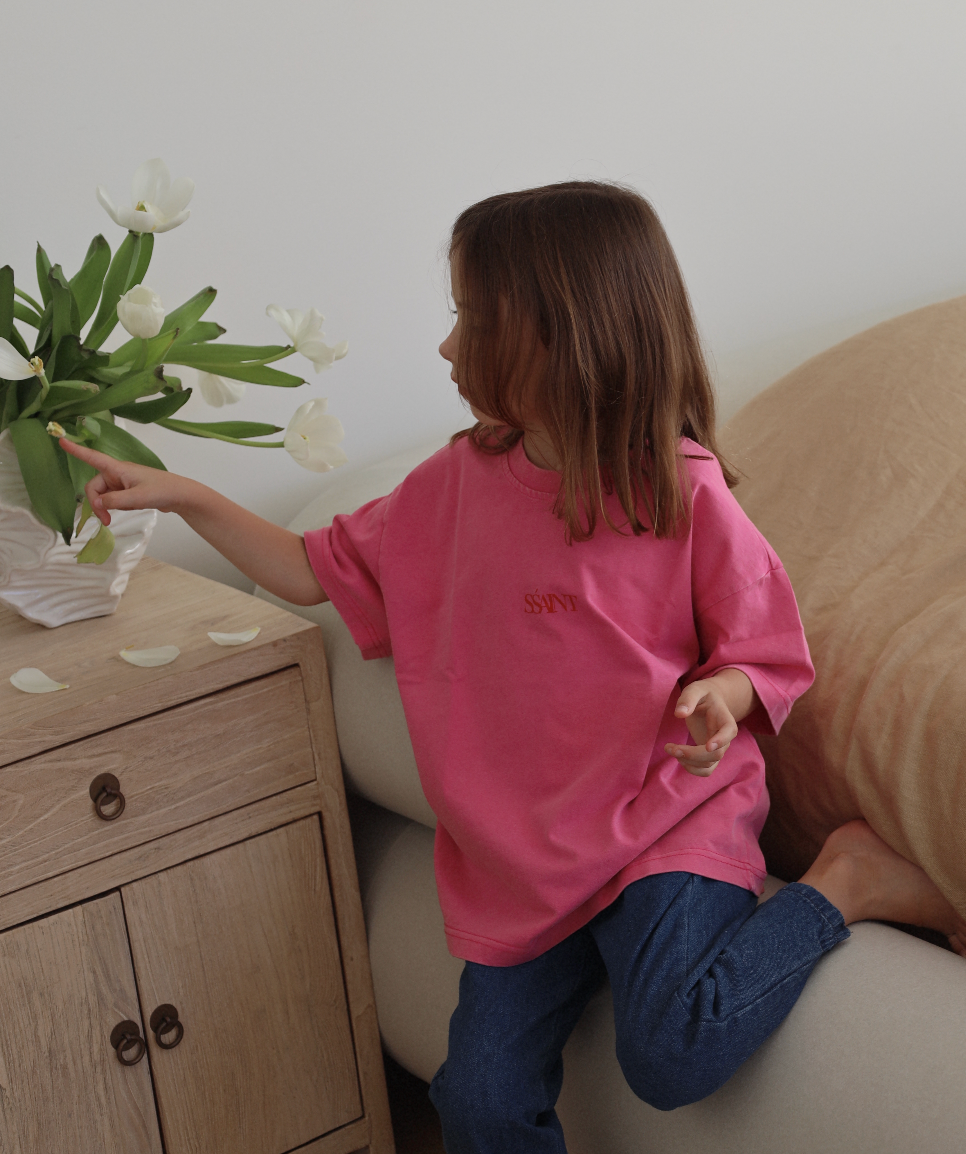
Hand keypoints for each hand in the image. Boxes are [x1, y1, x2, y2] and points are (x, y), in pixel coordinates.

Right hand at [59, 439, 195, 524]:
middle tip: (105, 521)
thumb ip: (115, 501)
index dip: (77, 450)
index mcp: (118, 468)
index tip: (61, 439)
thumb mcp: (137, 498)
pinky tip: (129, 509)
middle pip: (94, 487)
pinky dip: (114, 507)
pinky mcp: (127, 491)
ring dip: (104, 508)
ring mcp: (121, 483)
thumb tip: (97, 504)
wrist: (180, 496)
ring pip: (102, 496)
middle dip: (95, 504)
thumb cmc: (162, 490)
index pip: (93, 457)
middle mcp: (117, 473)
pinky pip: (112, 500)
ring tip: (113, 520)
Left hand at [665, 678, 739, 776]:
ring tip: (670, 749)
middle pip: (716, 754)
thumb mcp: (695, 689)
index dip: (721, 740)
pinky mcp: (710, 756)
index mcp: (725, 720)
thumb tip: (679, 714)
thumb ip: (688, 699)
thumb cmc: (703, 694)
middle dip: (692, 754)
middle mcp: (725, 738)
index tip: (707, 745)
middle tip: (670, 747)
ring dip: (688, 762)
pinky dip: (692, 769)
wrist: (710, 702)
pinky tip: (678, 758)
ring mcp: (719, 749)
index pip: (729, 732)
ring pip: (709, 765)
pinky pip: (706, 770)